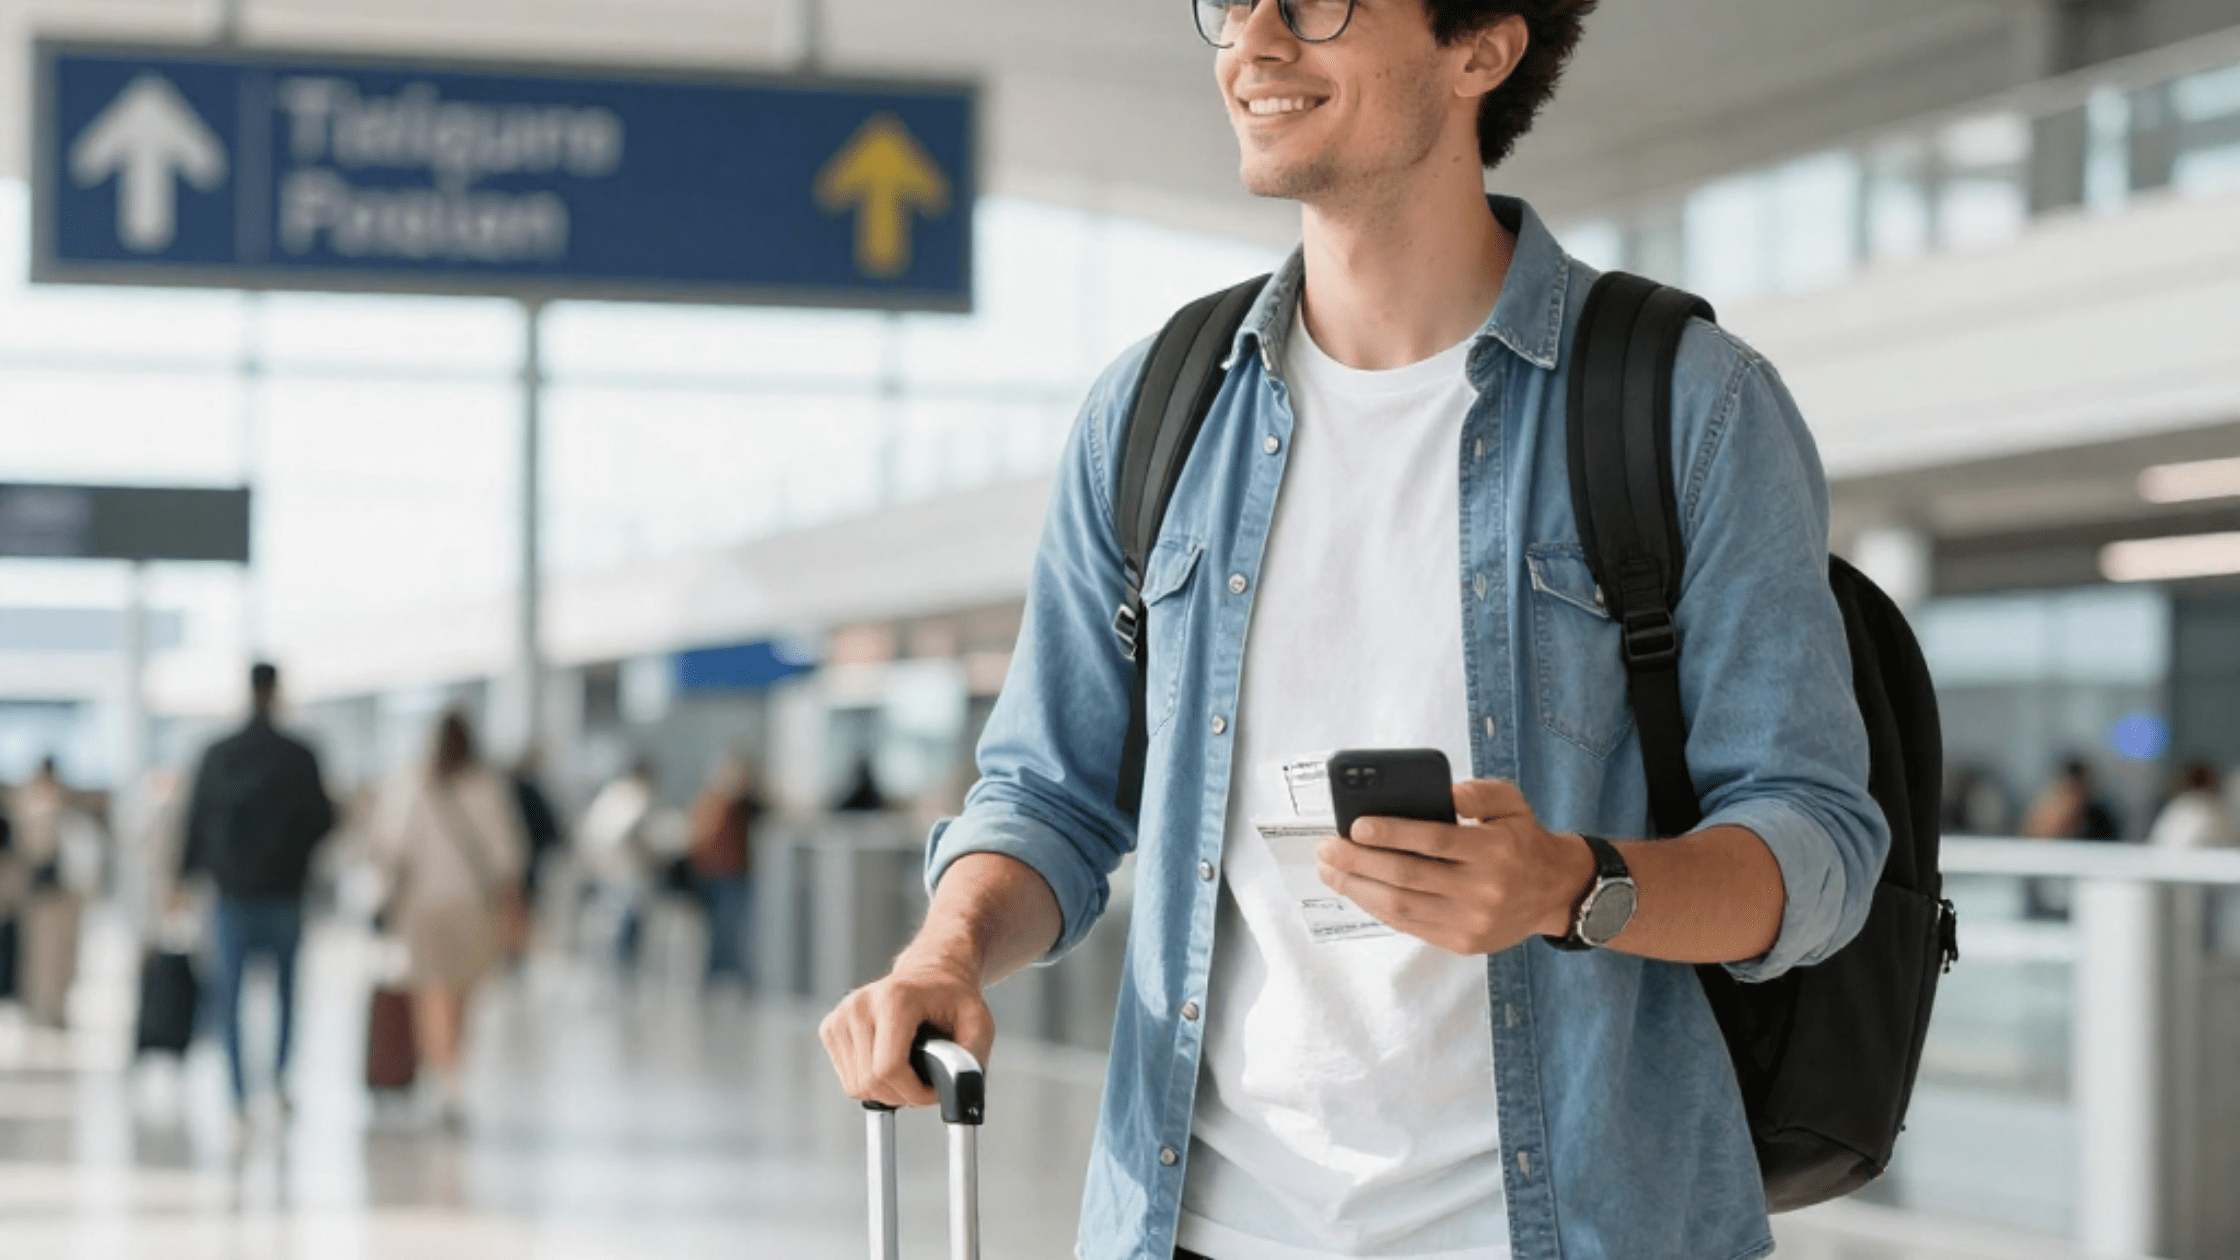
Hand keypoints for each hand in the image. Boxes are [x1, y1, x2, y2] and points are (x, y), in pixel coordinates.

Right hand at [819, 954, 995, 1108]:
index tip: (933, 1091)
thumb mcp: (979, 1024)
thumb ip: (970, 1060)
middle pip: (870, 1082)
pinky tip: (890, 1063)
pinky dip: (871, 1082)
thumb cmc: (954, 999)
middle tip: (925, 1085)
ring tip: (910, 1071)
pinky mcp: (831, 1027)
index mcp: (895, 999)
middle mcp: (861, 1004)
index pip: (888, 1069)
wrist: (932, 974)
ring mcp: (842, 1015)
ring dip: (886, 1091)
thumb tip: (957, 1095)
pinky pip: (848, 1079)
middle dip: (902, 1095)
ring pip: (856, 1085)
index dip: (914, 1092)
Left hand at [1316, 779, 1595, 955]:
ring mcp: (1471, 922)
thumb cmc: (1522, 839)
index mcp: (1494, 851)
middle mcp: (1483, 890)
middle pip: (1408, 877)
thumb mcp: (1510, 802)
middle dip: (1359, 862)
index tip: (1355, 825)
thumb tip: (1439, 794)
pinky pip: (1410, 926)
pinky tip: (1357, 890)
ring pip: (1402, 907)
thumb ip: (1475, 793)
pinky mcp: (1463, 943)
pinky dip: (1378, 908)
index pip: (1434, 841)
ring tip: (1330, 871)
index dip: (1391, 834)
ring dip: (1358, 889)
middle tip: (1326, 848)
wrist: (1555, 892)